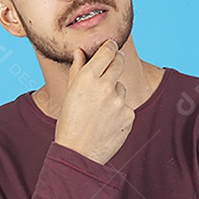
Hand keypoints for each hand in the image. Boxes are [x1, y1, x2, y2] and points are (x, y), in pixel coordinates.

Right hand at [54, 38, 134, 165]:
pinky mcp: (129, 115)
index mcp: (88, 77)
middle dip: (117, 60)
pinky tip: (106, 122)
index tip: (112, 46)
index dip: (110, 47)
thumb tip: (80, 52)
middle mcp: (105, 86)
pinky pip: (126, 106)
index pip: (107, 51)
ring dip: (114, 93)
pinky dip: (119, 111)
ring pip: (121, 88)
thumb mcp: (69, 94)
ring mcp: (119, 101)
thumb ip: (77, 70)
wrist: (78, 153)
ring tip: (100, 109)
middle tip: (113, 64)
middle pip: (119, 62)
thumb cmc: (69, 122)